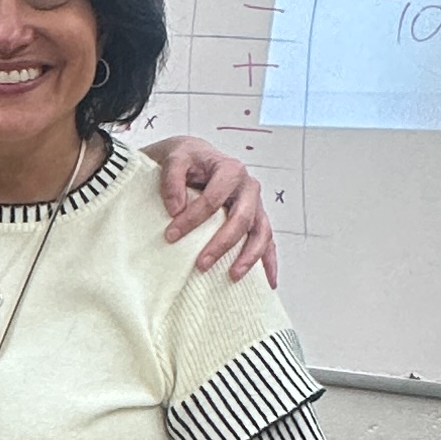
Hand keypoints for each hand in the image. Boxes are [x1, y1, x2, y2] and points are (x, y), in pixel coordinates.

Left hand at [147, 136, 275, 284]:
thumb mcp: (175, 159)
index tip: (171, 236)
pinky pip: (268, 241)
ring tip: (233, 276)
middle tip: (201, 264)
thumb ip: (172, 179)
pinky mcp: (257, 218)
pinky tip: (269, 282)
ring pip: (261, 233)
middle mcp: (248, 187)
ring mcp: (256, 205)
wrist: (196, 157)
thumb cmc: (187, 160)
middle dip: (221, 244)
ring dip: (249, 256)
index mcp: (231, 170)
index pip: (213, 199)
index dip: (192, 219)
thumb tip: (175, 209)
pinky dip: (270, 262)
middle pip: (241, 219)